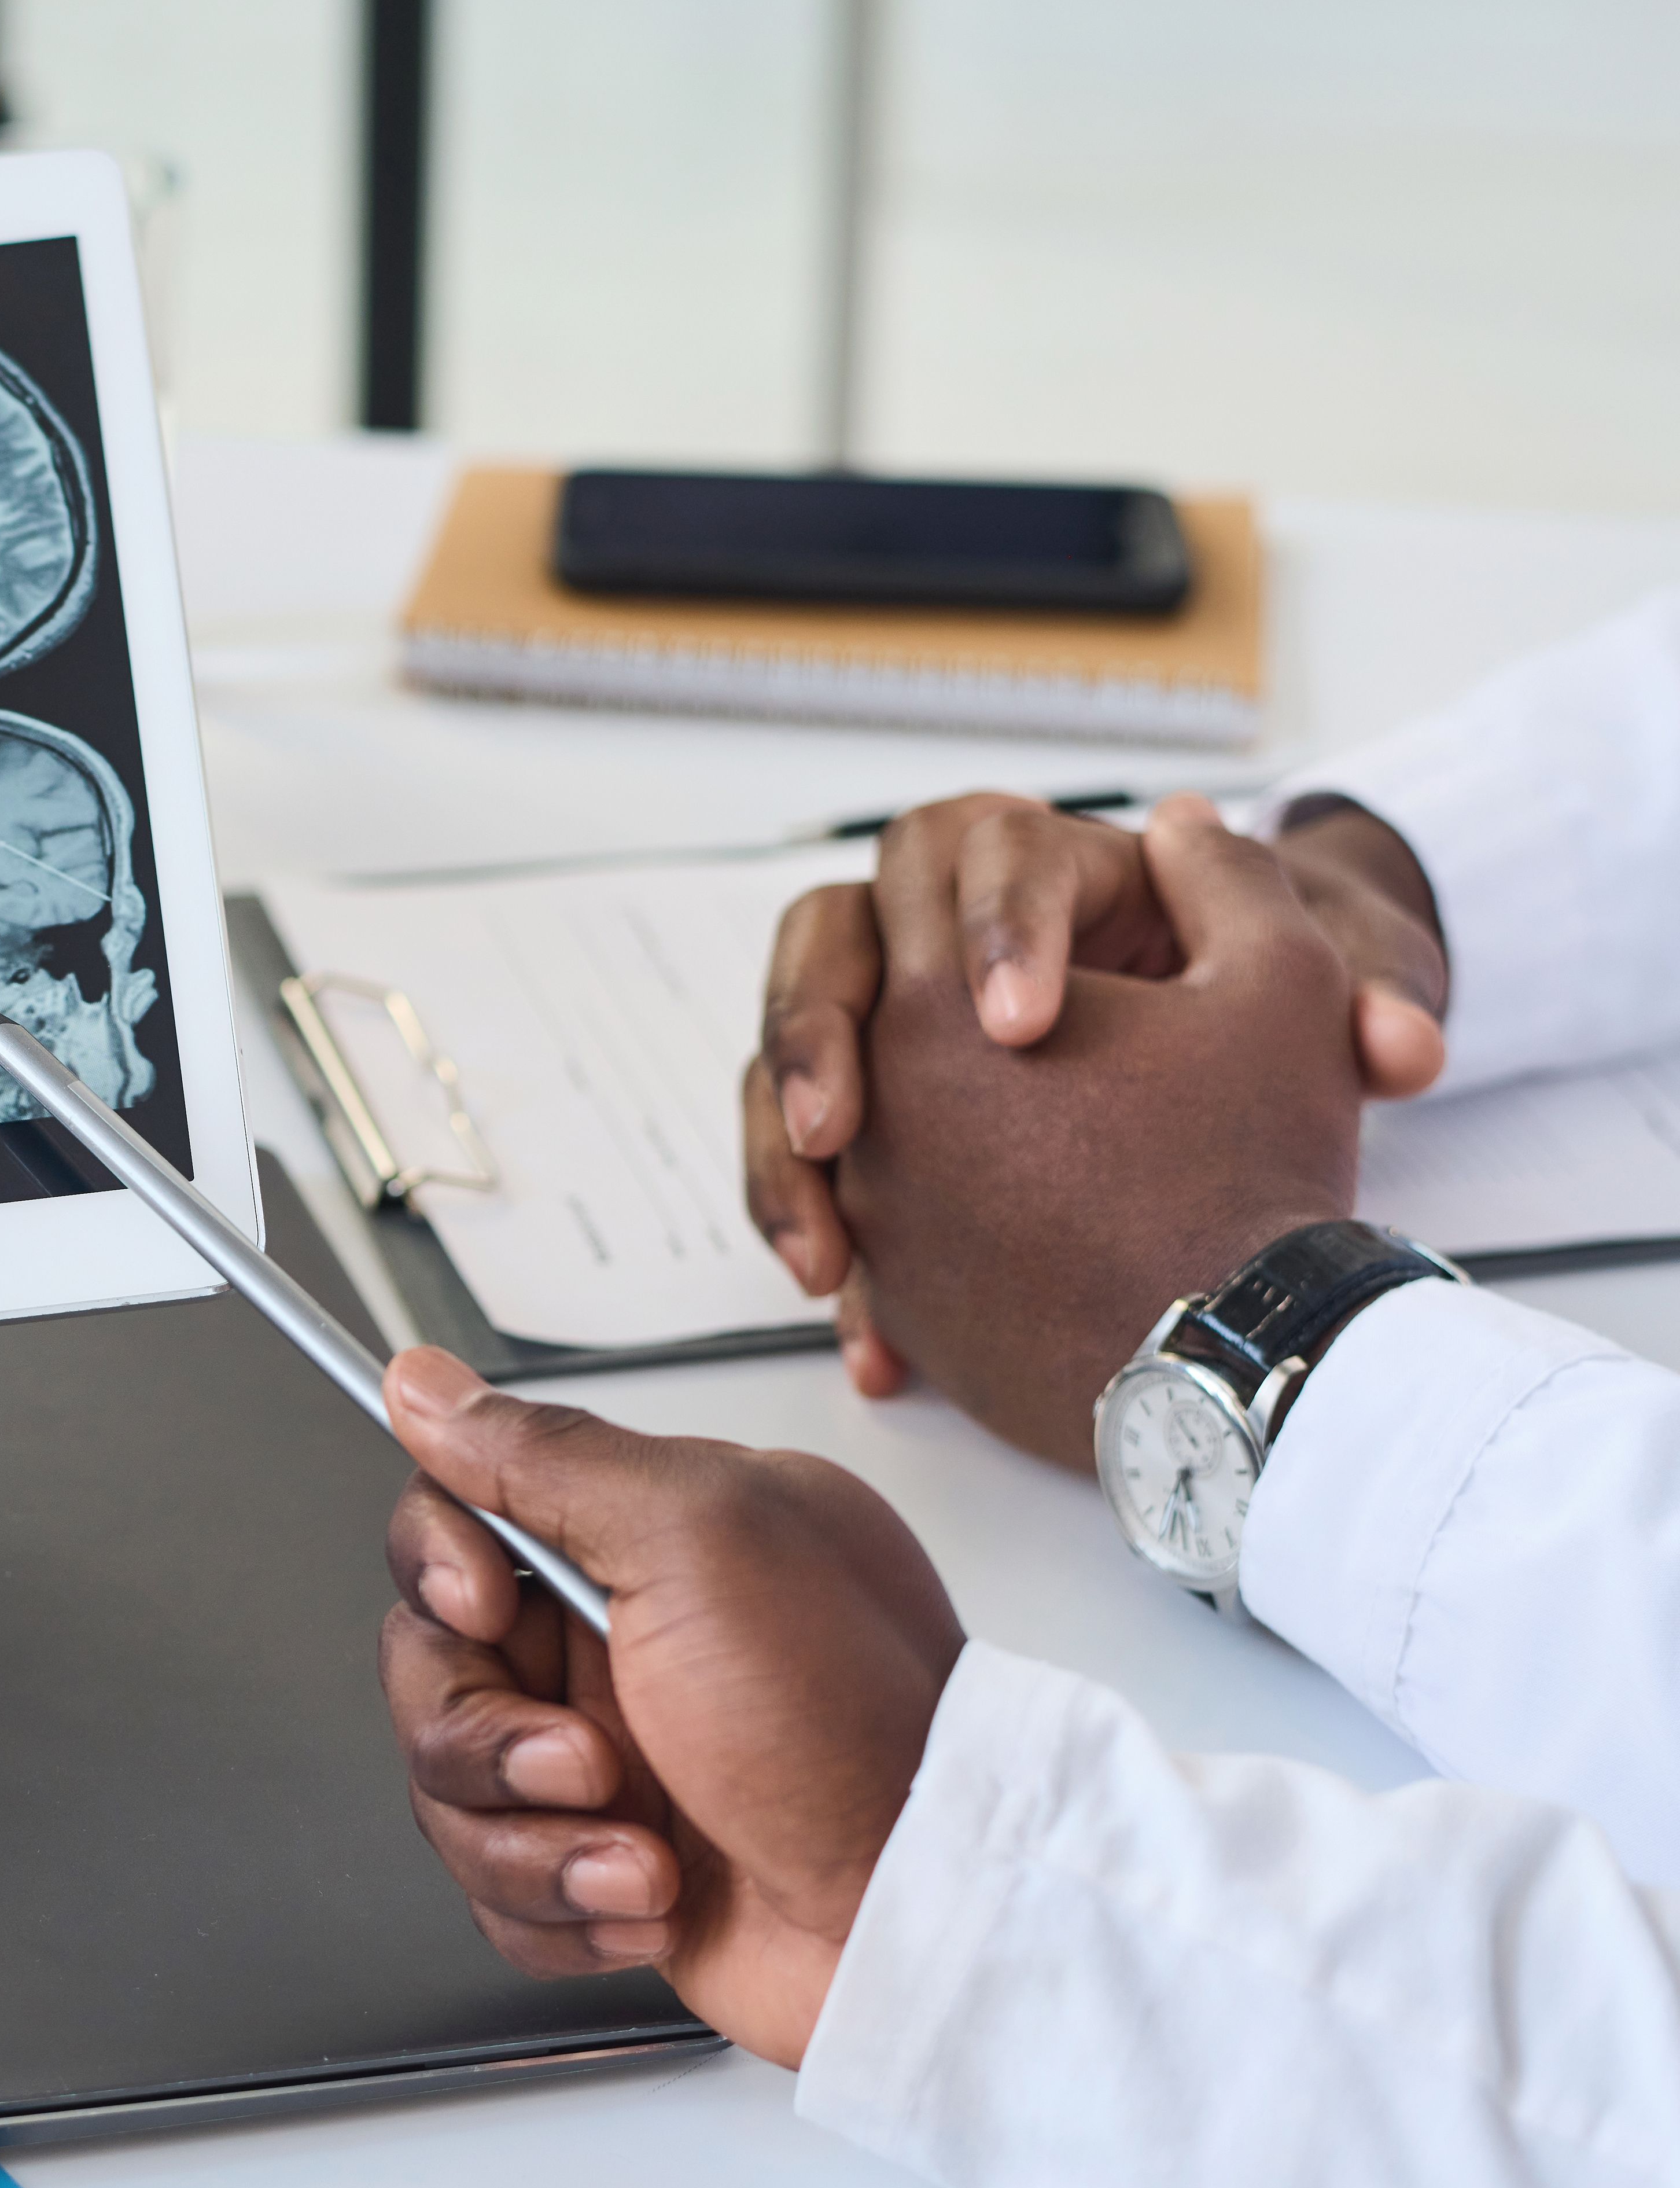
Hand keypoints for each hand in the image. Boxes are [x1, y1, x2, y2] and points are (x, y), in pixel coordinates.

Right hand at [379, 1347, 962, 2066]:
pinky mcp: (604, 1868)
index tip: (484, 1607)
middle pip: (430, 1663)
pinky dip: (566, 1912)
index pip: (457, 1513)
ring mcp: (610, 1759)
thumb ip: (547, 1457)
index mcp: (642, 1539)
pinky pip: (497, 1891)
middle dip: (489, 1737)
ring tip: (643, 1861)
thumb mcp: (701, 1540)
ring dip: (537, 1843)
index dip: (440, 1565)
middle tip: (591, 1762)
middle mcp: (617, 1641)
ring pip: (452, 1787)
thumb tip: (424, 1385)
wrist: (931, 1924)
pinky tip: (652, 1904)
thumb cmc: (855, 1732)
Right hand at [744, 791, 1441, 1395]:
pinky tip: (869, 1335)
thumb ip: (1379, 1008)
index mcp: (1056, 873)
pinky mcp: (880, 1136)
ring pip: (784, 1068)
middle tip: (841, 1131)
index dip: (992, 927)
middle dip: (813, 1034)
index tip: (1024, 1028)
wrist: (1265, 1105)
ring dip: (782, 1162)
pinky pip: (810, 1176)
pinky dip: (825, 1251)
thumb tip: (1403, 1048)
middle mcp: (949, 941)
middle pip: (825, 944)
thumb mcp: (1334, 1001)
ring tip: (825, 1258)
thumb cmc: (1291, 1018)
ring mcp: (896, 1038)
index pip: (975, 851)